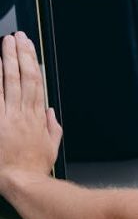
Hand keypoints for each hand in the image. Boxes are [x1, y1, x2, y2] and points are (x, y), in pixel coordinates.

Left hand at [0, 32, 61, 174]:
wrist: (22, 181)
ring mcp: (9, 116)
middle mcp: (24, 112)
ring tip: (6, 43)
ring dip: (8, 61)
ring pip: (11, 82)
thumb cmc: (34, 167)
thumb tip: (50, 112)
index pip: (36, 82)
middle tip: (17, 37)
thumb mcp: (51, 146)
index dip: (32, 63)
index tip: (29, 48)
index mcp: (37, 117)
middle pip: (24, 76)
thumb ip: (51, 127)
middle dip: (20, 54)